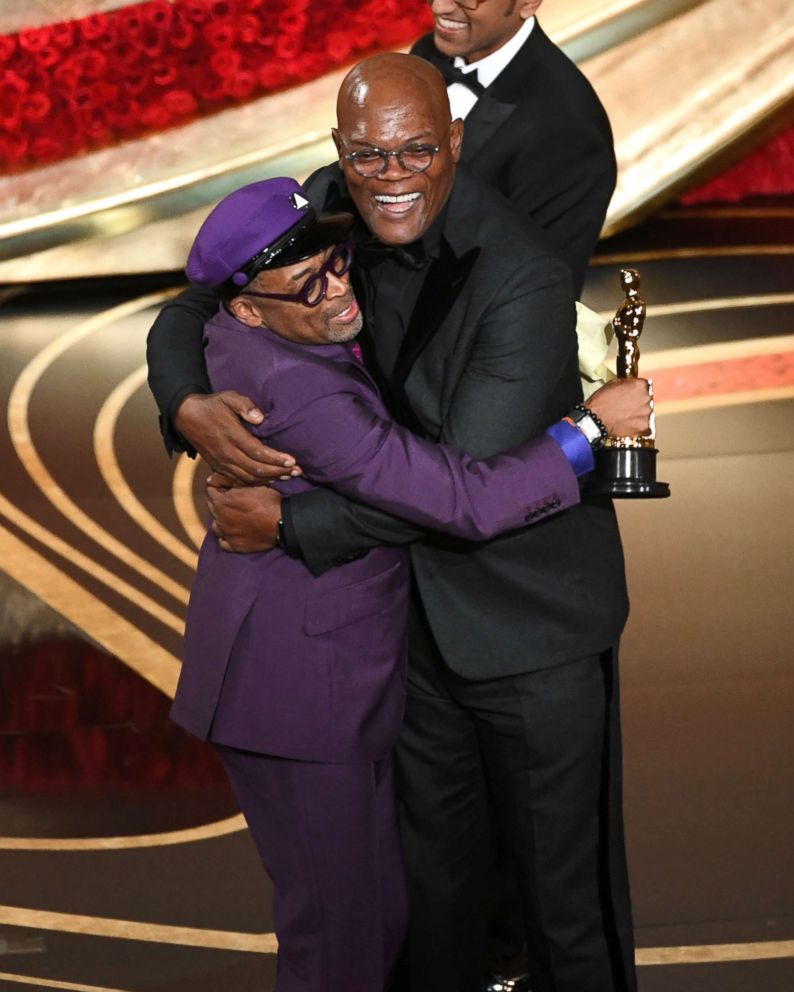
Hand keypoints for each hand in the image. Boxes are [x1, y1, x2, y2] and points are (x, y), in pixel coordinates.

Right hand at [175, 391, 301, 483]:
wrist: (186, 416)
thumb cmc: (212, 405)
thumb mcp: (228, 397)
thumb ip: (244, 405)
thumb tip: (259, 418)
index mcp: (231, 435)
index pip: (257, 452)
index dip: (276, 458)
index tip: (292, 460)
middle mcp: (227, 453)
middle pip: (256, 469)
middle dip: (279, 471)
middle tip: (297, 471)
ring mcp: (222, 463)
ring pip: (249, 478)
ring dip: (270, 479)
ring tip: (289, 476)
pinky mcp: (219, 468)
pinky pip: (239, 481)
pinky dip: (256, 483)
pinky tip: (270, 480)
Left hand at [206, 478, 282, 552]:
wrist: (283, 522)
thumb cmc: (268, 501)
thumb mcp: (251, 485)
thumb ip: (232, 484)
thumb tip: (219, 480)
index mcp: (222, 501)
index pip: (210, 490)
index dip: (217, 487)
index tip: (223, 486)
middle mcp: (220, 518)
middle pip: (211, 507)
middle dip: (218, 502)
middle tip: (231, 501)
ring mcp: (226, 533)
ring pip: (215, 526)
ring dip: (221, 521)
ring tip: (230, 518)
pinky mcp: (235, 546)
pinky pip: (223, 542)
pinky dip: (226, 537)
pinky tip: (233, 533)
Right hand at [588, 377, 651, 437]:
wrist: (595, 419)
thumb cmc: (601, 402)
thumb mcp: (613, 384)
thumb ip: (627, 384)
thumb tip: (631, 386)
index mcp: (640, 385)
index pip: (645, 387)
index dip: (637, 392)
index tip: (632, 396)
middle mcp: (646, 398)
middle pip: (647, 400)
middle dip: (639, 403)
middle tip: (627, 407)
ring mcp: (646, 413)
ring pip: (646, 413)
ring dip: (639, 415)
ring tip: (626, 417)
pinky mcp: (644, 426)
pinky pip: (645, 426)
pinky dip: (638, 426)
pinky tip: (628, 424)